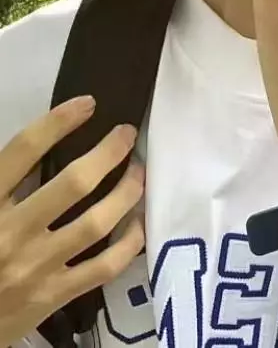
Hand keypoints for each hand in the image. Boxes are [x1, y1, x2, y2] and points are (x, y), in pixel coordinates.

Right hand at [0, 96, 143, 344]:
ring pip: (97, 223)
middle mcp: (11, 234)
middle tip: (127, 134)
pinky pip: (104, 266)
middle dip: (109, 152)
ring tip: (138, 172)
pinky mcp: (53, 297)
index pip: (23, 152)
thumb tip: (45, 144)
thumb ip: (4, 178)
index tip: (88, 104)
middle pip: (74, 183)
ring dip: (127, 192)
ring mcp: (35, 268)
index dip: (58, 122)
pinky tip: (139, 220)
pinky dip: (129, 241)